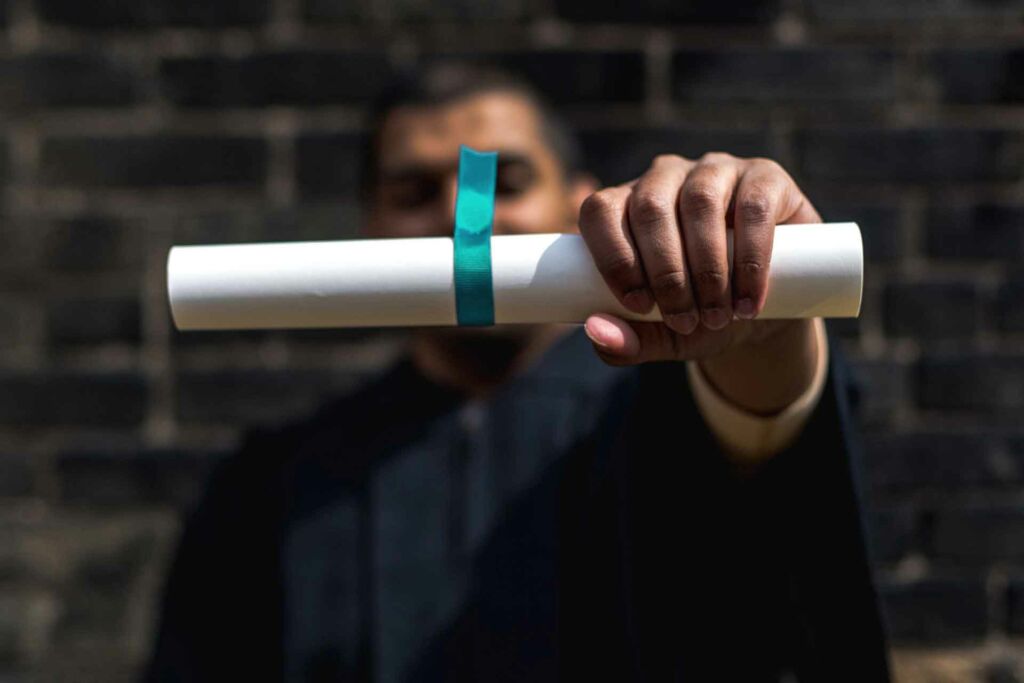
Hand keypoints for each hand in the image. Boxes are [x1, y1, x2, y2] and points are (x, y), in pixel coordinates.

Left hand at [578, 152, 821, 366]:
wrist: (760, 312)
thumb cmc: (698, 314)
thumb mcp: (660, 336)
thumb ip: (625, 343)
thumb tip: (596, 332)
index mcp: (626, 206)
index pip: (600, 212)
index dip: (613, 257)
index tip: (639, 306)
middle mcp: (664, 178)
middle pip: (649, 208)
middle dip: (665, 273)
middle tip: (684, 321)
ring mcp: (714, 171)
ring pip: (699, 202)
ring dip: (708, 267)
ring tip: (718, 316)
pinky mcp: (764, 177)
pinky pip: (753, 206)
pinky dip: (751, 258)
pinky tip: (749, 298)